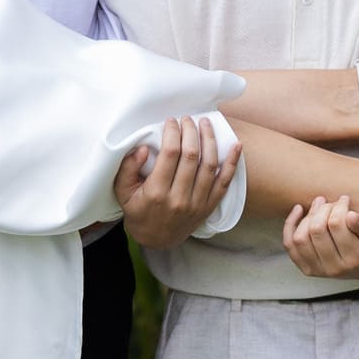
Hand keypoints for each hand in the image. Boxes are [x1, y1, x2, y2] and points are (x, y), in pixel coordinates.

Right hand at [115, 115, 240, 247]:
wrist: (155, 239)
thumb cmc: (138, 210)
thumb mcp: (122, 191)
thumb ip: (128, 168)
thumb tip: (143, 148)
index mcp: (156, 192)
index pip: (170, 154)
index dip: (172, 133)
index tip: (171, 121)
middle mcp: (178, 198)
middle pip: (191, 156)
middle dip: (191, 132)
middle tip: (188, 119)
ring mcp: (196, 203)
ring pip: (209, 165)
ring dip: (210, 140)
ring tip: (206, 124)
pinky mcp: (209, 207)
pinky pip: (225, 183)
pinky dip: (232, 163)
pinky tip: (236, 145)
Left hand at [284, 193, 358, 279]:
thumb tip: (350, 215)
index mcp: (354, 259)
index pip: (336, 225)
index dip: (338, 207)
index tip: (344, 199)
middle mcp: (334, 268)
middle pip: (316, 230)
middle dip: (323, 210)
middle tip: (332, 202)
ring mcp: (317, 270)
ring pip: (301, 238)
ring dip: (308, 216)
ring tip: (319, 204)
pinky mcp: (306, 268)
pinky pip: (290, 245)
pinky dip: (290, 225)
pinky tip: (299, 210)